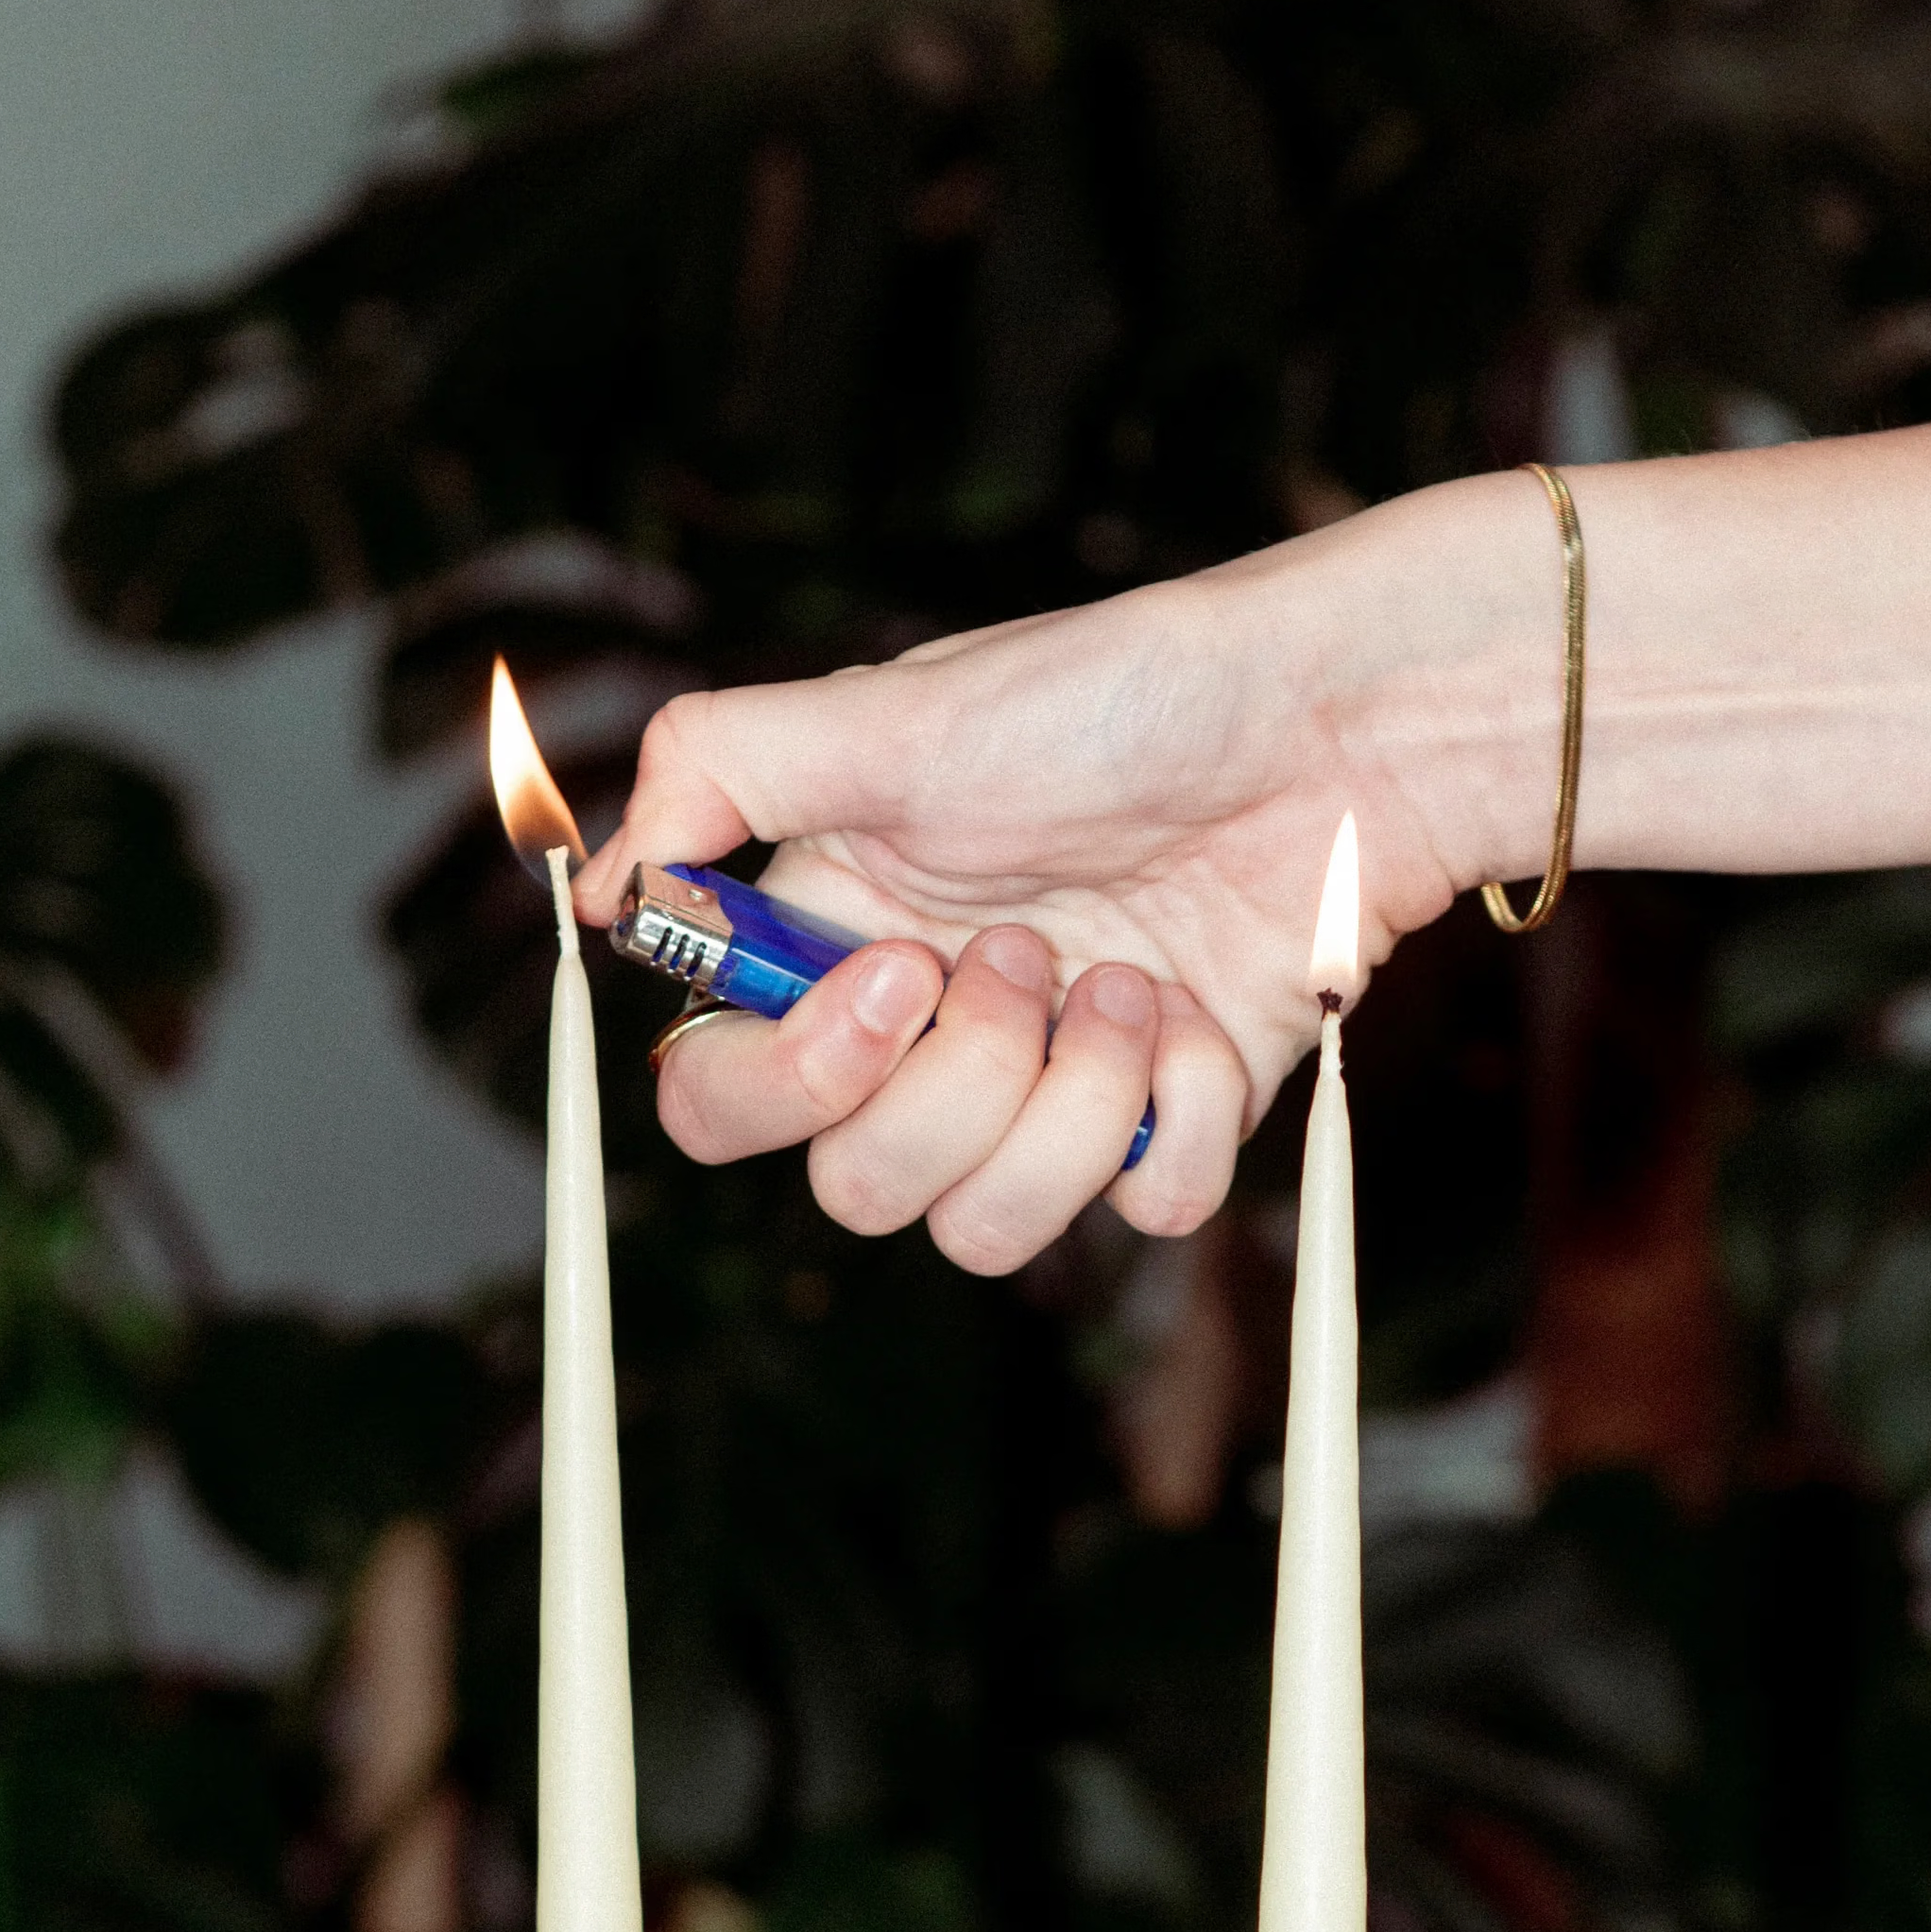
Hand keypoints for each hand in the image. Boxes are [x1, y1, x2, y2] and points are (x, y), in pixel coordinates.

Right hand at [585, 488, 1537, 1265]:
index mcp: (838, 953)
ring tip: (1131, 976)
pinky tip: (1207, 1010)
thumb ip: (722, 771)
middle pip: (858, 1195)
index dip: (786, 1083)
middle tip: (1030, 950)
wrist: (1331, 726)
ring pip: (991, 1235)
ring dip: (1070, 1103)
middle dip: (957, 1085)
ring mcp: (1049, 1098)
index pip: (721, 1104)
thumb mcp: (898, 704)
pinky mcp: (1166, 1126)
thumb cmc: (1120, 697)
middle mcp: (929, 1045)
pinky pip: (1144, 1211)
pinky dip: (1182, 1114)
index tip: (890, 979)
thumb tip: (598, 889)